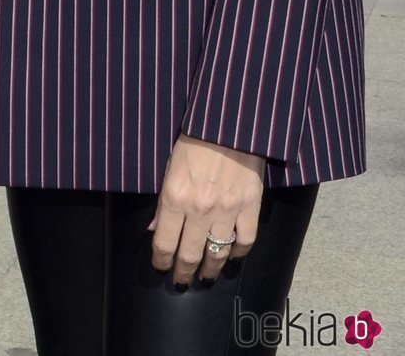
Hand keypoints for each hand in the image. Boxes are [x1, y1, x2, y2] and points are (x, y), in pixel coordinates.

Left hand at [148, 134, 264, 284]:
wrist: (227, 123)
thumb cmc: (194, 140)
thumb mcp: (169, 167)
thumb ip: (162, 202)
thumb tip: (154, 229)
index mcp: (174, 196)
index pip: (164, 243)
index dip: (161, 261)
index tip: (161, 267)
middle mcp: (199, 208)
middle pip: (189, 255)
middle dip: (183, 273)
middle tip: (181, 281)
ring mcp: (227, 210)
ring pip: (217, 254)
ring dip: (210, 271)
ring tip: (205, 278)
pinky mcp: (250, 206)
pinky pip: (245, 241)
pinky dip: (239, 254)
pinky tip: (233, 258)